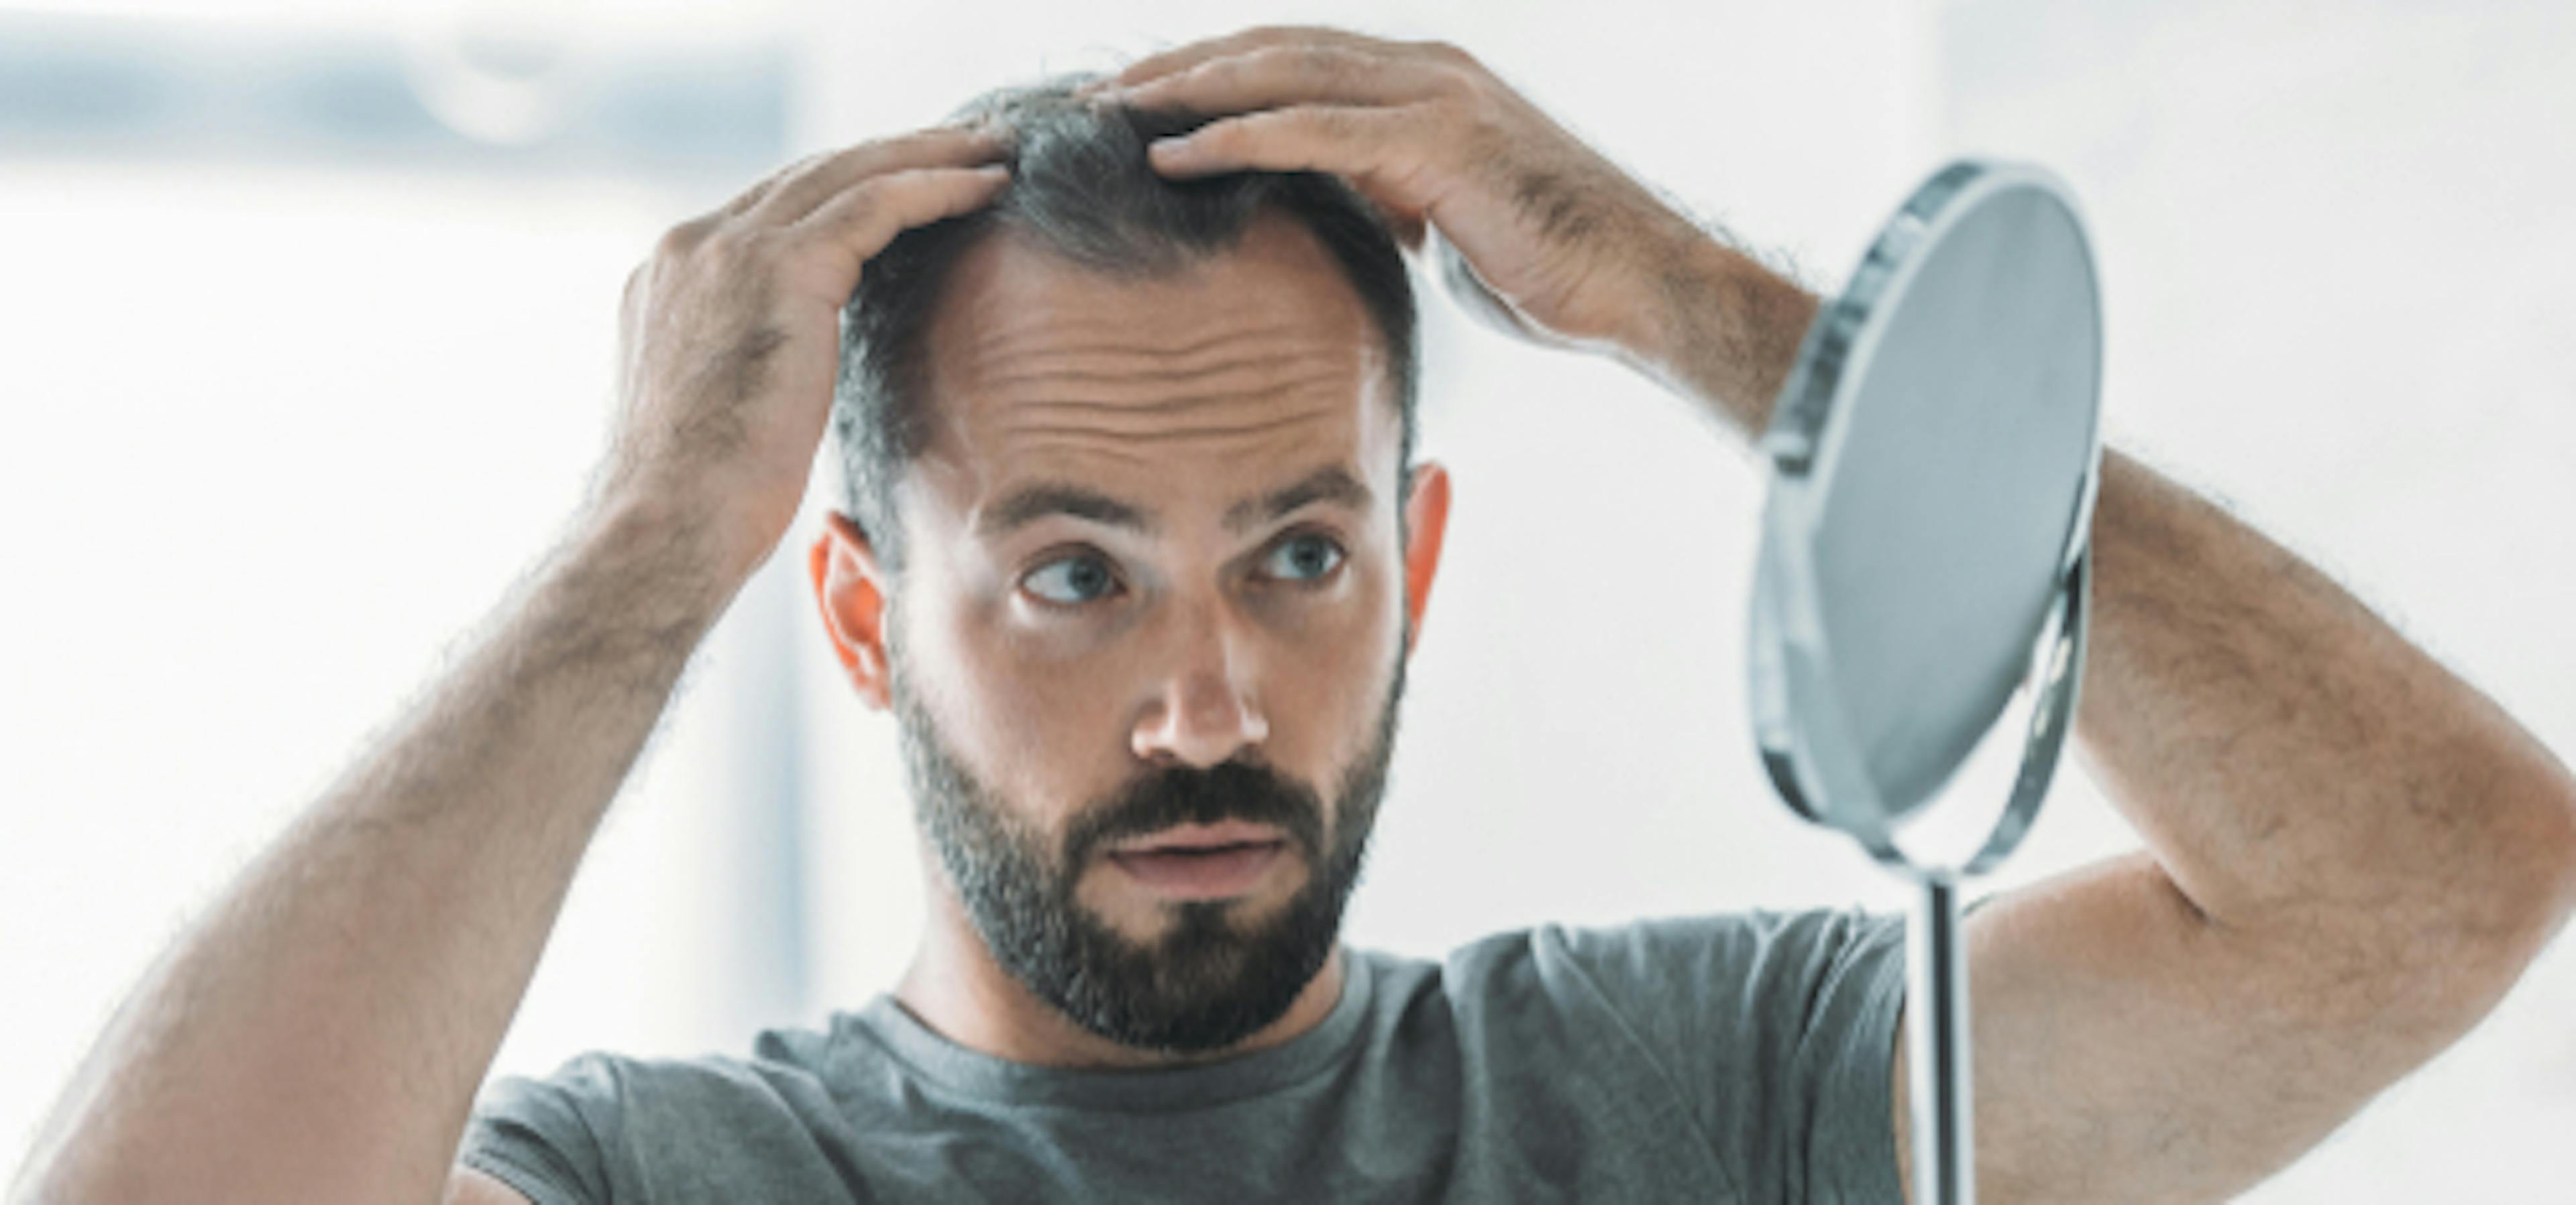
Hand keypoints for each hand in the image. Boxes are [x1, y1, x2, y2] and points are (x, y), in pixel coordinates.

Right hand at [596, 123, 1011, 580]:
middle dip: (894, 152)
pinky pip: (877, 202)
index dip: (845, 191)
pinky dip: (937, 186)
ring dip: (930, 154)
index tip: (909, 185)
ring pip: (848, 172)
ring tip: (995, 147)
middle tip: (969, 141)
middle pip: (811, 176)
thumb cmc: (700, 507)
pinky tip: (988, 185)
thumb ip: (750, 366)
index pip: (771, 210)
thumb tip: (794, 383)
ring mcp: (729, 248)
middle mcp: (691, 246)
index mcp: (670, 279)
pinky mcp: (781, 268)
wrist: (668, 527)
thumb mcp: (721, 413)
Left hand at [1089, 26, 1706, 357]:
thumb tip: (1345, 213)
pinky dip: (1236, 138)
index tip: (1141, 101)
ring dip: (1187, 90)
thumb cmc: (1553, 266)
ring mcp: (1433, 96)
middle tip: (1097, 97)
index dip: (1214, 73)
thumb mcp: (1448, 221)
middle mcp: (1424, 71)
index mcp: (1423, 84)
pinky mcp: (1438, 141)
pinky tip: (1175, 156)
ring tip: (1111, 114)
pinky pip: (1313, 130)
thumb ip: (1393, 197)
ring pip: (1282, 73)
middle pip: (1273, 49)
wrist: (1639, 286)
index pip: (1294, 61)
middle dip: (1179, 67)